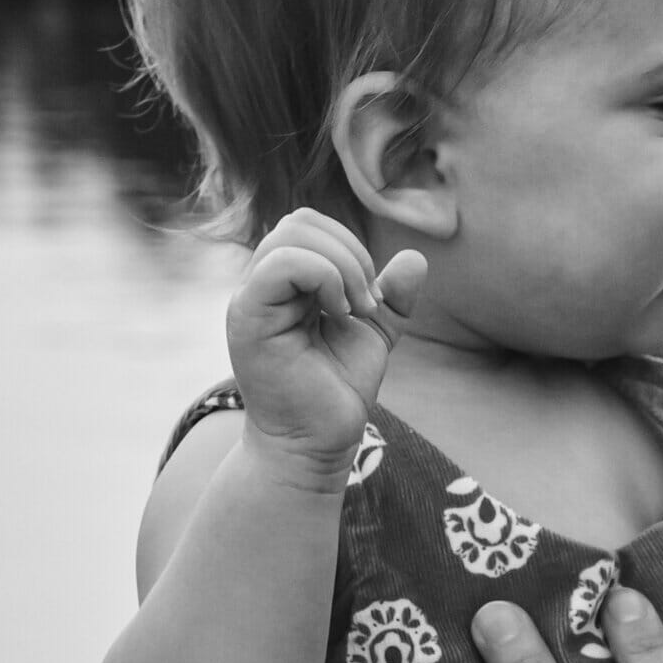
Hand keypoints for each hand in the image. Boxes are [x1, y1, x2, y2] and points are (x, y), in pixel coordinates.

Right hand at [222, 210, 424, 477]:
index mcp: (284, 283)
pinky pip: (281, 265)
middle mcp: (260, 286)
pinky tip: (338, 315)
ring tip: (353, 311)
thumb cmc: (336, 391)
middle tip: (367, 303)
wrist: (318, 441)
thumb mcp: (373, 334)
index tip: (370, 297)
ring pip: (290, 236)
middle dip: (349, 252)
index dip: (348, 245)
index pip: (308, 225)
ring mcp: (250, 300)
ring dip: (340, 266)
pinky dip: (323, 278)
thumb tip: (415, 257)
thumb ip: (391, 297)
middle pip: (298, 222)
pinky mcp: (247, 318)